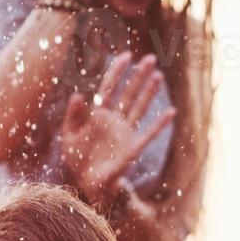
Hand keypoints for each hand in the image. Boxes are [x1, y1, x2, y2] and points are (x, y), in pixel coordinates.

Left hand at [60, 52, 176, 204]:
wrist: (86, 184)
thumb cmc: (76, 160)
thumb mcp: (68, 137)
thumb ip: (72, 116)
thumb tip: (77, 95)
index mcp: (97, 115)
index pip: (109, 89)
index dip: (117, 72)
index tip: (126, 56)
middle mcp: (114, 120)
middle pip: (128, 93)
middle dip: (138, 76)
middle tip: (149, 58)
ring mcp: (125, 133)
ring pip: (139, 107)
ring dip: (149, 92)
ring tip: (158, 75)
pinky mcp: (132, 149)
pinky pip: (148, 134)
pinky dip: (159, 124)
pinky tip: (171, 113)